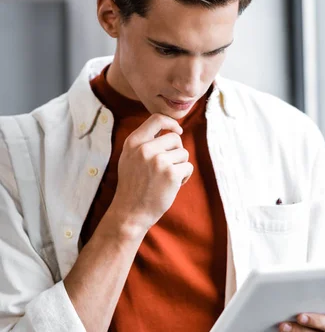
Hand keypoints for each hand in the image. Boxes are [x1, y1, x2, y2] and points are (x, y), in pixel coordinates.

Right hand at [109, 113, 192, 233]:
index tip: (177, 131)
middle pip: (175, 138)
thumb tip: (170, 129)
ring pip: (183, 153)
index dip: (171, 123)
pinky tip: (173, 186)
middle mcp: (145, 149)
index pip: (156, 119)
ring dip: (180, 166)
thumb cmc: (133, 186)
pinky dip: (185, 177)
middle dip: (177, 152)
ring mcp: (158, 161)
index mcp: (133, 142)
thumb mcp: (129, 158)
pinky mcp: (171, 174)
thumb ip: (143, 142)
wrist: (130, 212)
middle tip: (169, 167)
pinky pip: (188, 167)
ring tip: (167, 179)